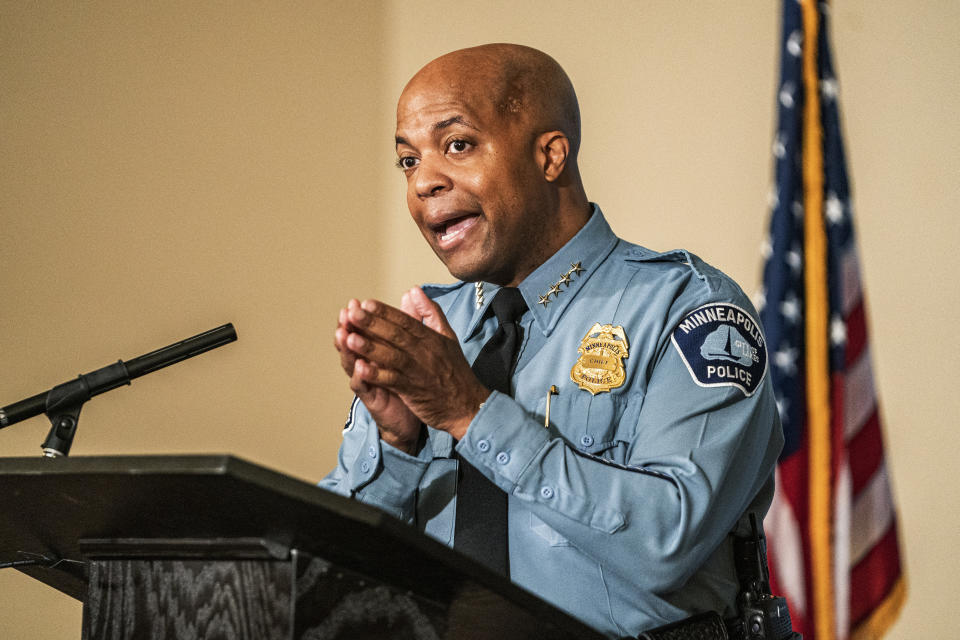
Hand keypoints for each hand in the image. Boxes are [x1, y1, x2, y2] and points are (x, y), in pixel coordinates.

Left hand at [343, 287, 489, 439]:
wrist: (467, 405)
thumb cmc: (455, 371)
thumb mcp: (448, 337)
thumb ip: (430, 313)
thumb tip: (413, 291)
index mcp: (431, 338)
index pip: (405, 321)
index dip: (385, 312)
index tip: (366, 303)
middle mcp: (424, 353)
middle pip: (396, 335)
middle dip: (372, 324)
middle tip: (352, 313)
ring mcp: (418, 372)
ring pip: (391, 356)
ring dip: (370, 347)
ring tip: (350, 337)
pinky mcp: (413, 391)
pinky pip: (392, 381)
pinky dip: (376, 375)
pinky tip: (360, 369)